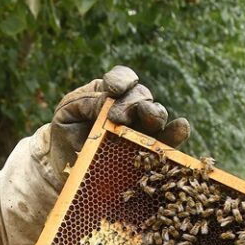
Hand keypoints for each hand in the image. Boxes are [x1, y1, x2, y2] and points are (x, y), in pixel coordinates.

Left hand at [48, 66, 190, 173]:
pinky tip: (181, 128)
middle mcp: (131, 107)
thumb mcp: (67, 113)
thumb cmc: (66, 133)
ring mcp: (142, 129)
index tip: (113, 89)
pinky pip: (167, 141)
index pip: (123, 77)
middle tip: (117, 118)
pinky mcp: (149, 152)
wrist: (64, 167)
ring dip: (154, 115)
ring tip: (149, 120)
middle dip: (131, 103)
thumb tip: (108, 102)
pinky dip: (175, 133)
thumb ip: (85, 103)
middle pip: (140, 96)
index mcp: (110, 92)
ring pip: (156, 115)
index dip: (121, 80)